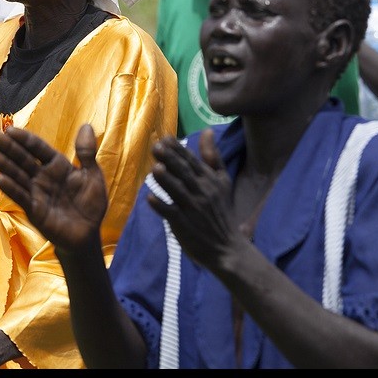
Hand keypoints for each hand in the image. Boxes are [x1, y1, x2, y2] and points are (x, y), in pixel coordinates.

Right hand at [0, 123, 107, 252]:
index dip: (25, 139)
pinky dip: (11, 188)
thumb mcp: (92, 175)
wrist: (88, 234)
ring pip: (18, 176)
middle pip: (23, 159)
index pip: (38, 148)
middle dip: (8, 147)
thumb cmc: (90, 204)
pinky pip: (21, 197)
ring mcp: (36, 192)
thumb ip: (86, 153)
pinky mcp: (34, 210)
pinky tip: (0, 179)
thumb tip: (86, 125)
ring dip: (3, 165)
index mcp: (57, 165)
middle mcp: (43, 176)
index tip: (10, 129)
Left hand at [147, 129, 244, 270]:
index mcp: (210, 180)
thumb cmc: (222, 211)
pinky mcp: (184, 225)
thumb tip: (207, 131)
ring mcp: (193, 209)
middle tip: (156, 147)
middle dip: (170, 160)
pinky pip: (171, 213)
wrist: (227, 247)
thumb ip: (213, 157)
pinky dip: (161, 206)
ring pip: (178, 191)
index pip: (192, 161)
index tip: (165, 138)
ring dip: (166, 181)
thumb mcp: (223, 182)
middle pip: (184, 173)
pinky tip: (150, 199)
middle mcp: (203, 192)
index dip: (179, 150)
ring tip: (155, 169)